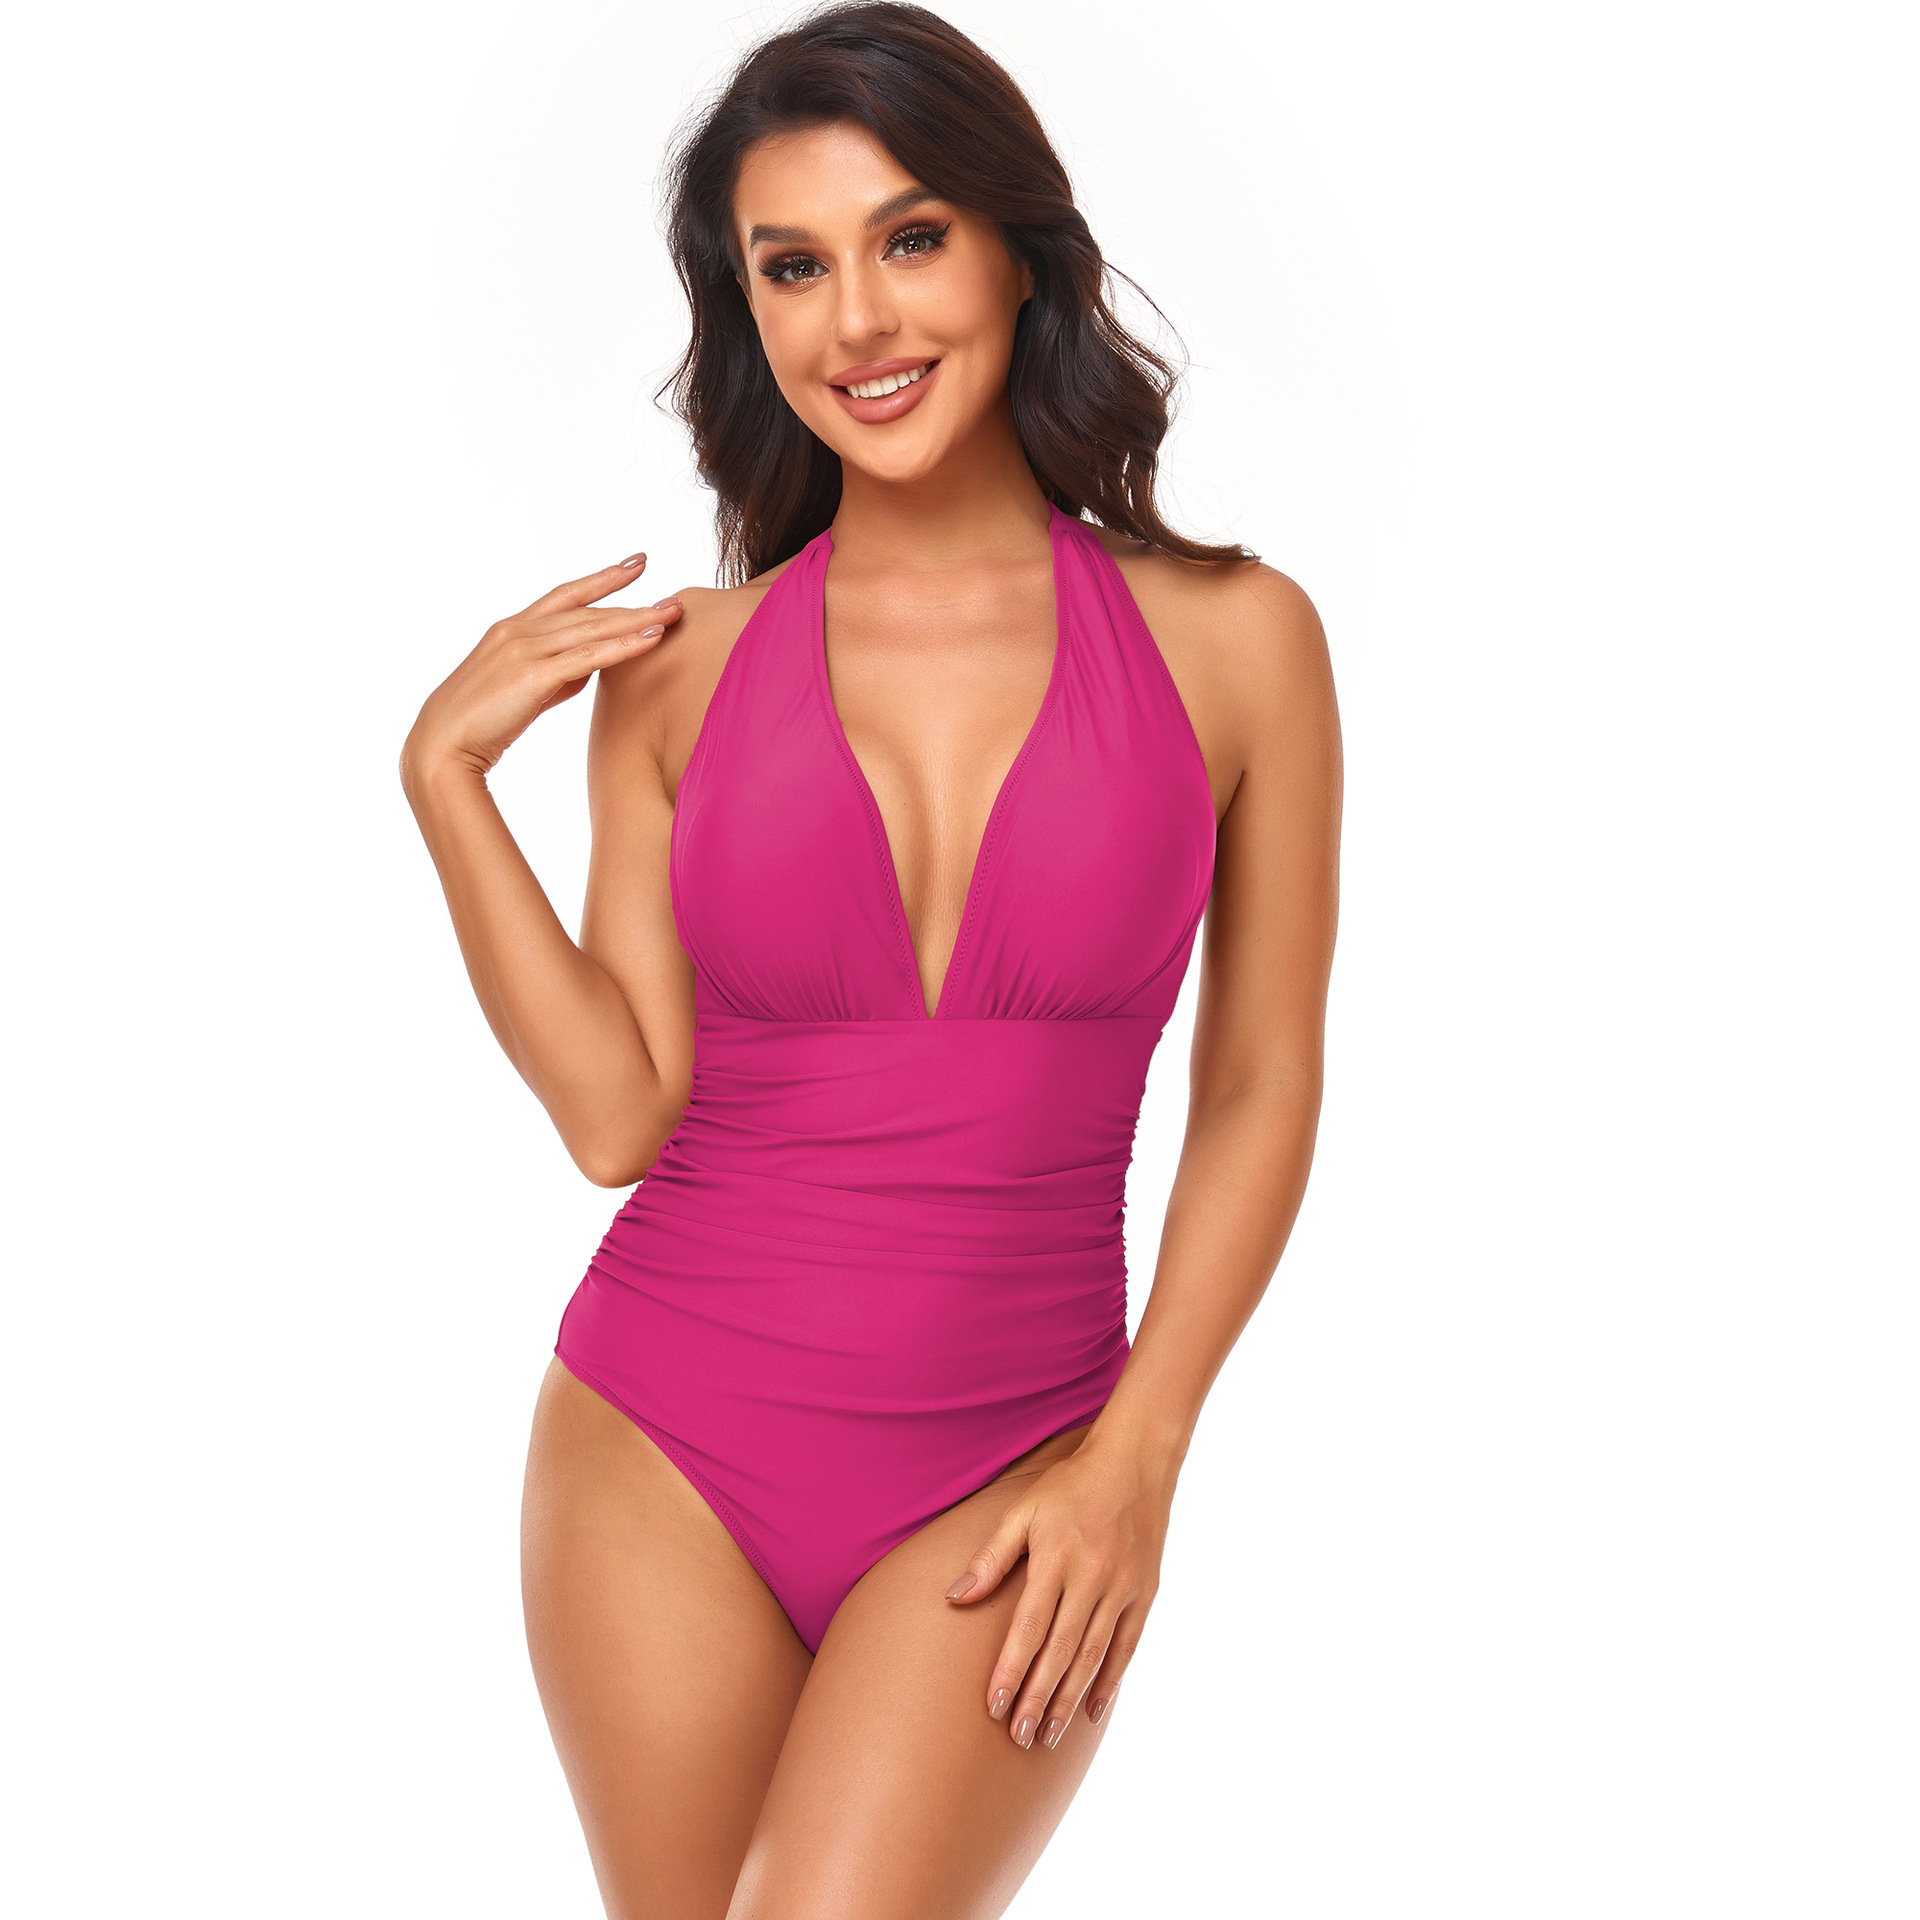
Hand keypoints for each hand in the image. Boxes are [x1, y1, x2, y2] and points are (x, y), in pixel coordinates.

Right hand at [401, 553, 683, 787]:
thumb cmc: (481, 723)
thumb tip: (589, 668)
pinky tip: (652, 639)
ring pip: (591, 628)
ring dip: (636, 620)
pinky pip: (588, 656)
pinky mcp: (533, 676)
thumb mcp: (523, 690)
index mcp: (512, 629)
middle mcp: (517, 630)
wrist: (442, 746)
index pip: (565, 595)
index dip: (602, 579)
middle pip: (586, 610)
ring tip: (673, 614)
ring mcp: (524, 650)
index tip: (636, 564)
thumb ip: (556, 674)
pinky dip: (623, 646)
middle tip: (674, 597)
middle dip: (631, 600)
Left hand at [943, 1435, 1174, 1749]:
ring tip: (1048, 1736)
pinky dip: (1110, 1681)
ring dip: (1069, 1699)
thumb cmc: (1070, 1486)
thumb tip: (954, 1598)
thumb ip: (991, 1557)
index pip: (1029, 1627)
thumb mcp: (1023, 1510)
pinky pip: (1127, 1646)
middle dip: (1038, 1698)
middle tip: (1020, 1738)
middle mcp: (1091, 1578)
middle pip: (1060, 1651)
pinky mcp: (1145, 1593)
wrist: (1135, 1462)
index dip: (1011, 1670)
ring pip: (1093, 1655)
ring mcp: (1122, 1588)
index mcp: (1056, 1558)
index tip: (994, 1707)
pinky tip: (1092, 1711)